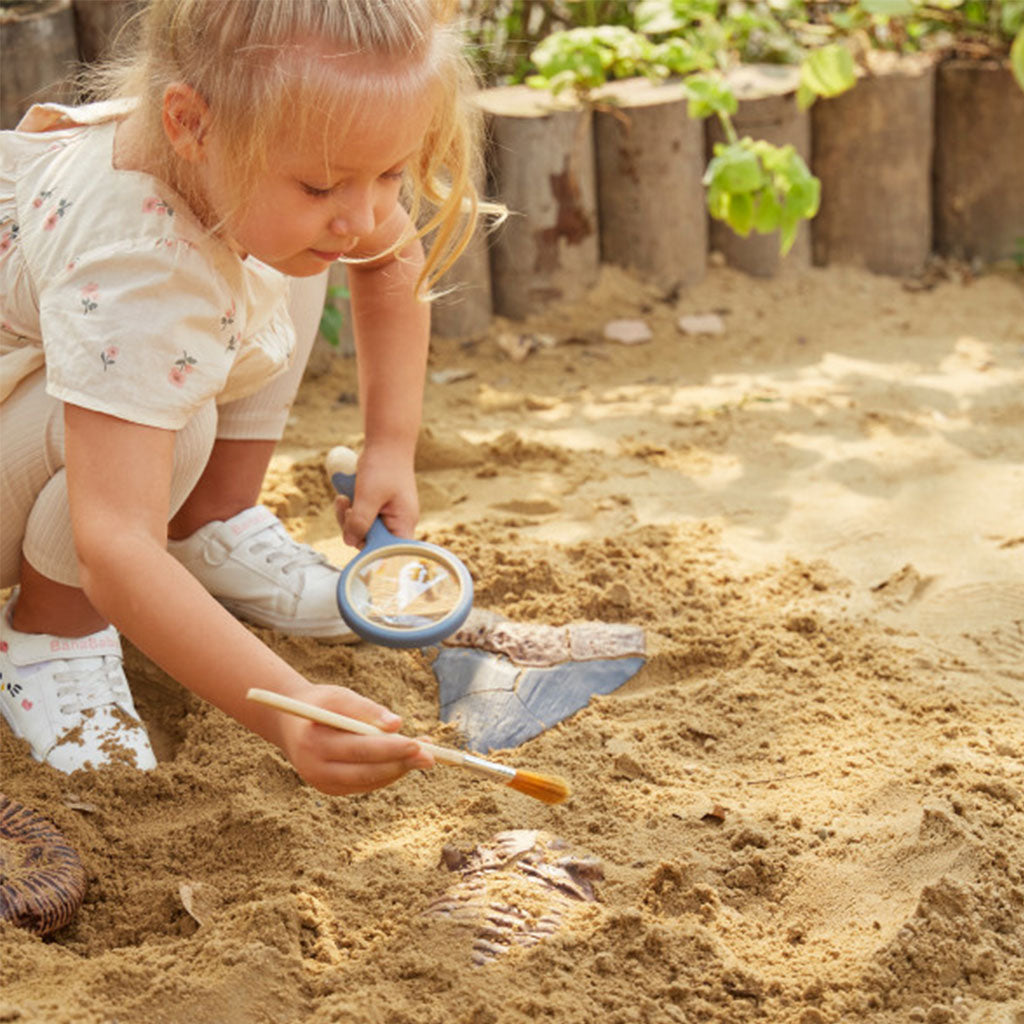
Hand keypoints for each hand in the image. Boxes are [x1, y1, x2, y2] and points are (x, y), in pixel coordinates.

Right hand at [277, 683, 432, 795]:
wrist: (290, 723)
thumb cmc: (320, 704)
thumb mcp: (339, 696)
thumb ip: (367, 709)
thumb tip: (397, 724)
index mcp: (313, 741)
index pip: (358, 748)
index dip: (390, 748)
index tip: (417, 744)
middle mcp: (314, 768)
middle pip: (365, 771)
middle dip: (401, 764)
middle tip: (431, 757)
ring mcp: (321, 783)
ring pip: (368, 781)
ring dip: (399, 769)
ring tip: (426, 755)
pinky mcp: (330, 789)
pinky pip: (365, 783)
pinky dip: (387, 773)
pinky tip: (406, 760)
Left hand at [335, 443, 418, 548]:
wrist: (387, 442)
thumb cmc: (383, 466)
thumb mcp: (368, 496)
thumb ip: (359, 522)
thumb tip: (349, 542)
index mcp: (403, 524)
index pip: (388, 552)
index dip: (370, 551)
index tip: (354, 537)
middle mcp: (399, 523)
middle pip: (372, 541)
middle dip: (353, 527)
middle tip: (346, 509)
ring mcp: (389, 515)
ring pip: (363, 529)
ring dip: (349, 517)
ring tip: (342, 499)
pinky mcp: (379, 507)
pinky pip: (362, 516)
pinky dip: (351, 509)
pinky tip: (345, 495)